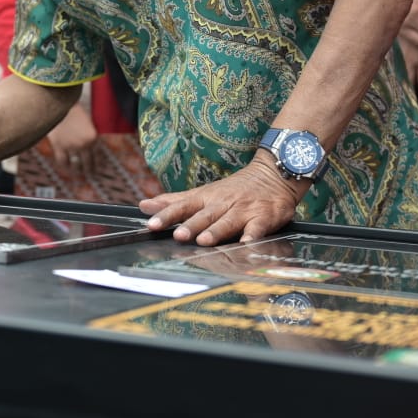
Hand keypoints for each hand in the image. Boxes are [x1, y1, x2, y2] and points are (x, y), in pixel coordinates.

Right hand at [47, 103, 98, 172]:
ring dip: (77, 171)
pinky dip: (65, 167)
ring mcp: (70, 146)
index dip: (98, 164)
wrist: (59, 103)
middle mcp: (83, 144)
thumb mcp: (88, 122)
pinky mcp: (59, 146)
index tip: (98, 170)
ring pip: (75, 164)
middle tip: (90, 176)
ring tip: (79, 175)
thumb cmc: (74, 109)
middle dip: (89, 171)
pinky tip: (67, 169)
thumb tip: (91, 147)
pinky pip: (62, 161)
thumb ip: (90, 135)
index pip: (97, 156)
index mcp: (93, 137)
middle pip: (87, 163)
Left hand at [137, 156, 303, 245]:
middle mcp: (223, 204)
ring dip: (216, 231)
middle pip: (204, 215)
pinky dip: (253, 235)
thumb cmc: (233, 189)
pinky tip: (247, 243)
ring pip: (228, 221)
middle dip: (191, 225)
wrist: (273, 174)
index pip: (183, 206)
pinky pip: (258, 227)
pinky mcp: (264, 217)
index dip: (167, 215)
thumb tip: (144, 205)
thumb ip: (174, 201)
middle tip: (177, 235)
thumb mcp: (202, 193)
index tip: (151, 224)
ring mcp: (243, 210)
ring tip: (204, 240)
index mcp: (206, 199)